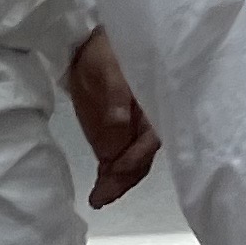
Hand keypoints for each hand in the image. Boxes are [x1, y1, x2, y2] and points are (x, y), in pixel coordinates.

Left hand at [64, 28, 160, 207]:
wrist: (90, 46)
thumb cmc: (103, 53)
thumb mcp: (107, 68)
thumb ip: (115, 97)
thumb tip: (118, 127)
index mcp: (154, 103)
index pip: (151, 139)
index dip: (134, 158)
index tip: (112, 172)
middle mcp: (149, 121)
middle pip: (142, 156)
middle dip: (124, 179)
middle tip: (101, 198)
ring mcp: (133, 130)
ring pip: (132, 162)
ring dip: (117, 181)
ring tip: (98, 198)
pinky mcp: (117, 134)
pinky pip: (119, 158)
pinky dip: (111, 174)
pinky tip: (99, 187)